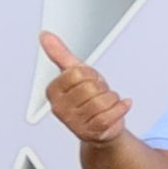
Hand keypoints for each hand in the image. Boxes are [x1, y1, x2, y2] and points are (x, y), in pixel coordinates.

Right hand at [34, 31, 135, 148]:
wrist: (102, 126)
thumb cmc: (88, 98)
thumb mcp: (75, 73)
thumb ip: (60, 54)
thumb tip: (45, 36)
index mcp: (53, 91)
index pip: (77, 73)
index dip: (90, 74)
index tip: (89, 81)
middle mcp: (59, 108)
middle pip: (91, 87)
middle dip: (102, 88)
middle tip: (98, 94)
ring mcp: (73, 122)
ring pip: (103, 101)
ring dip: (112, 99)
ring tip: (106, 103)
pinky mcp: (90, 132)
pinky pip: (111, 114)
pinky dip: (122, 108)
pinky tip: (120, 107)